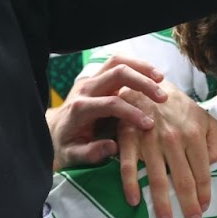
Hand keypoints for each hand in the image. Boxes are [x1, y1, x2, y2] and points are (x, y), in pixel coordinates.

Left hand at [50, 56, 166, 168]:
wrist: (54, 130)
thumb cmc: (66, 145)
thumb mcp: (73, 155)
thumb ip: (90, 153)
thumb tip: (113, 147)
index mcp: (80, 108)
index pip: (111, 103)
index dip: (132, 112)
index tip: (149, 124)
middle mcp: (86, 89)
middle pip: (116, 73)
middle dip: (142, 83)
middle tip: (162, 97)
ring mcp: (92, 80)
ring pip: (117, 62)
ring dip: (141, 68)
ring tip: (162, 79)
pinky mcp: (98, 77)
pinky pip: (118, 63)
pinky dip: (136, 66)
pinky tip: (152, 76)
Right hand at [115, 84, 216, 217]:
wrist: (146, 83)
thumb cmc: (177, 105)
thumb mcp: (204, 116)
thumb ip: (214, 140)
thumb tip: (214, 163)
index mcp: (194, 134)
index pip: (202, 172)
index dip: (204, 193)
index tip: (204, 208)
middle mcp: (174, 139)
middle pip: (182, 180)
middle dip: (188, 205)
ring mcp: (150, 140)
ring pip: (157, 178)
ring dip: (162, 203)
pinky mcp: (129, 138)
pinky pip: (128, 166)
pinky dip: (130, 185)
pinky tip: (135, 202)